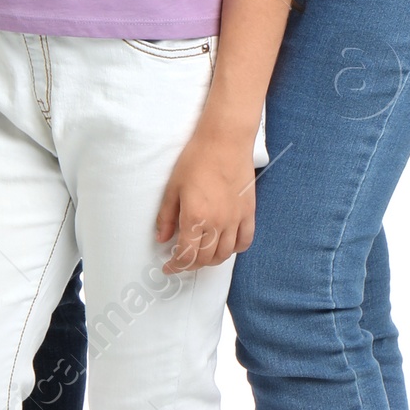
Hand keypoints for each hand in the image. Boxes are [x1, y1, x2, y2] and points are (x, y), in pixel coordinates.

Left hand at [155, 127, 257, 272]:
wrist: (224, 141)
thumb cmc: (196, 159)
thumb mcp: (173, 187)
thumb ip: (166, 216)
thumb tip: (161, 238)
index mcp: (195, 218)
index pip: (185, 256)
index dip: (176, 266)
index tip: (169, 267)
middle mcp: (216, 224)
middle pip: (205, 259)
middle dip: (191, 265)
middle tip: (182, 260)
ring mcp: (235, 219)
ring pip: (225, 254)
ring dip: (211, 260)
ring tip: (201, 255)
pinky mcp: (248, 212)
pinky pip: (245, 241)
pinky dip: (235, 249)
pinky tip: (225, 245)